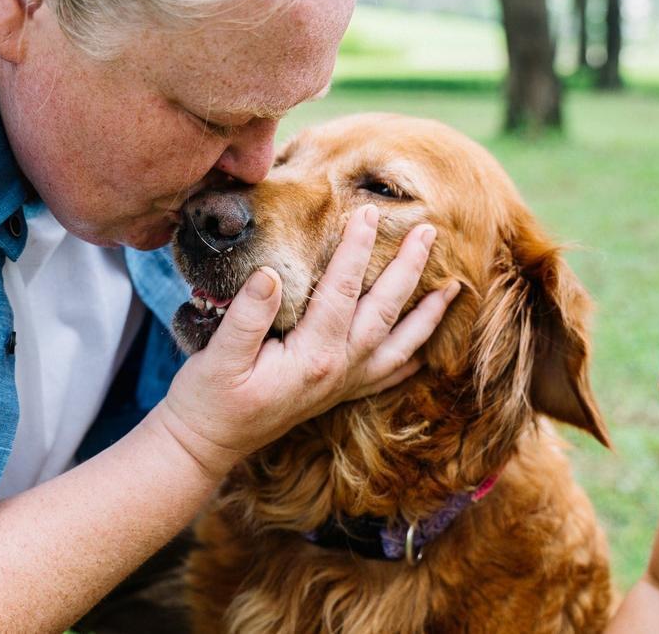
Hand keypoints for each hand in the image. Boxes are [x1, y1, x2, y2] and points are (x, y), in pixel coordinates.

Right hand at [153, 204, 460, 478]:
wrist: (205, 445)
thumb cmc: (208, 400)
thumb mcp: (217, 356)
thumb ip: (247, 316)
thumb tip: (270, 274)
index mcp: (311, 357)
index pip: (341, 292)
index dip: (355, 250)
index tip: (367, 213)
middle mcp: (337, 371)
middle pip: (384, 312)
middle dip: (408, 269)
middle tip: (429, 231)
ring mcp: (340, 385)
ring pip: (397, 345)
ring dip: (426, 315)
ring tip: (453, 287)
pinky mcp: (334, 394)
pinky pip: (385, 376)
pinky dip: (409, 358)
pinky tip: (423, 348)